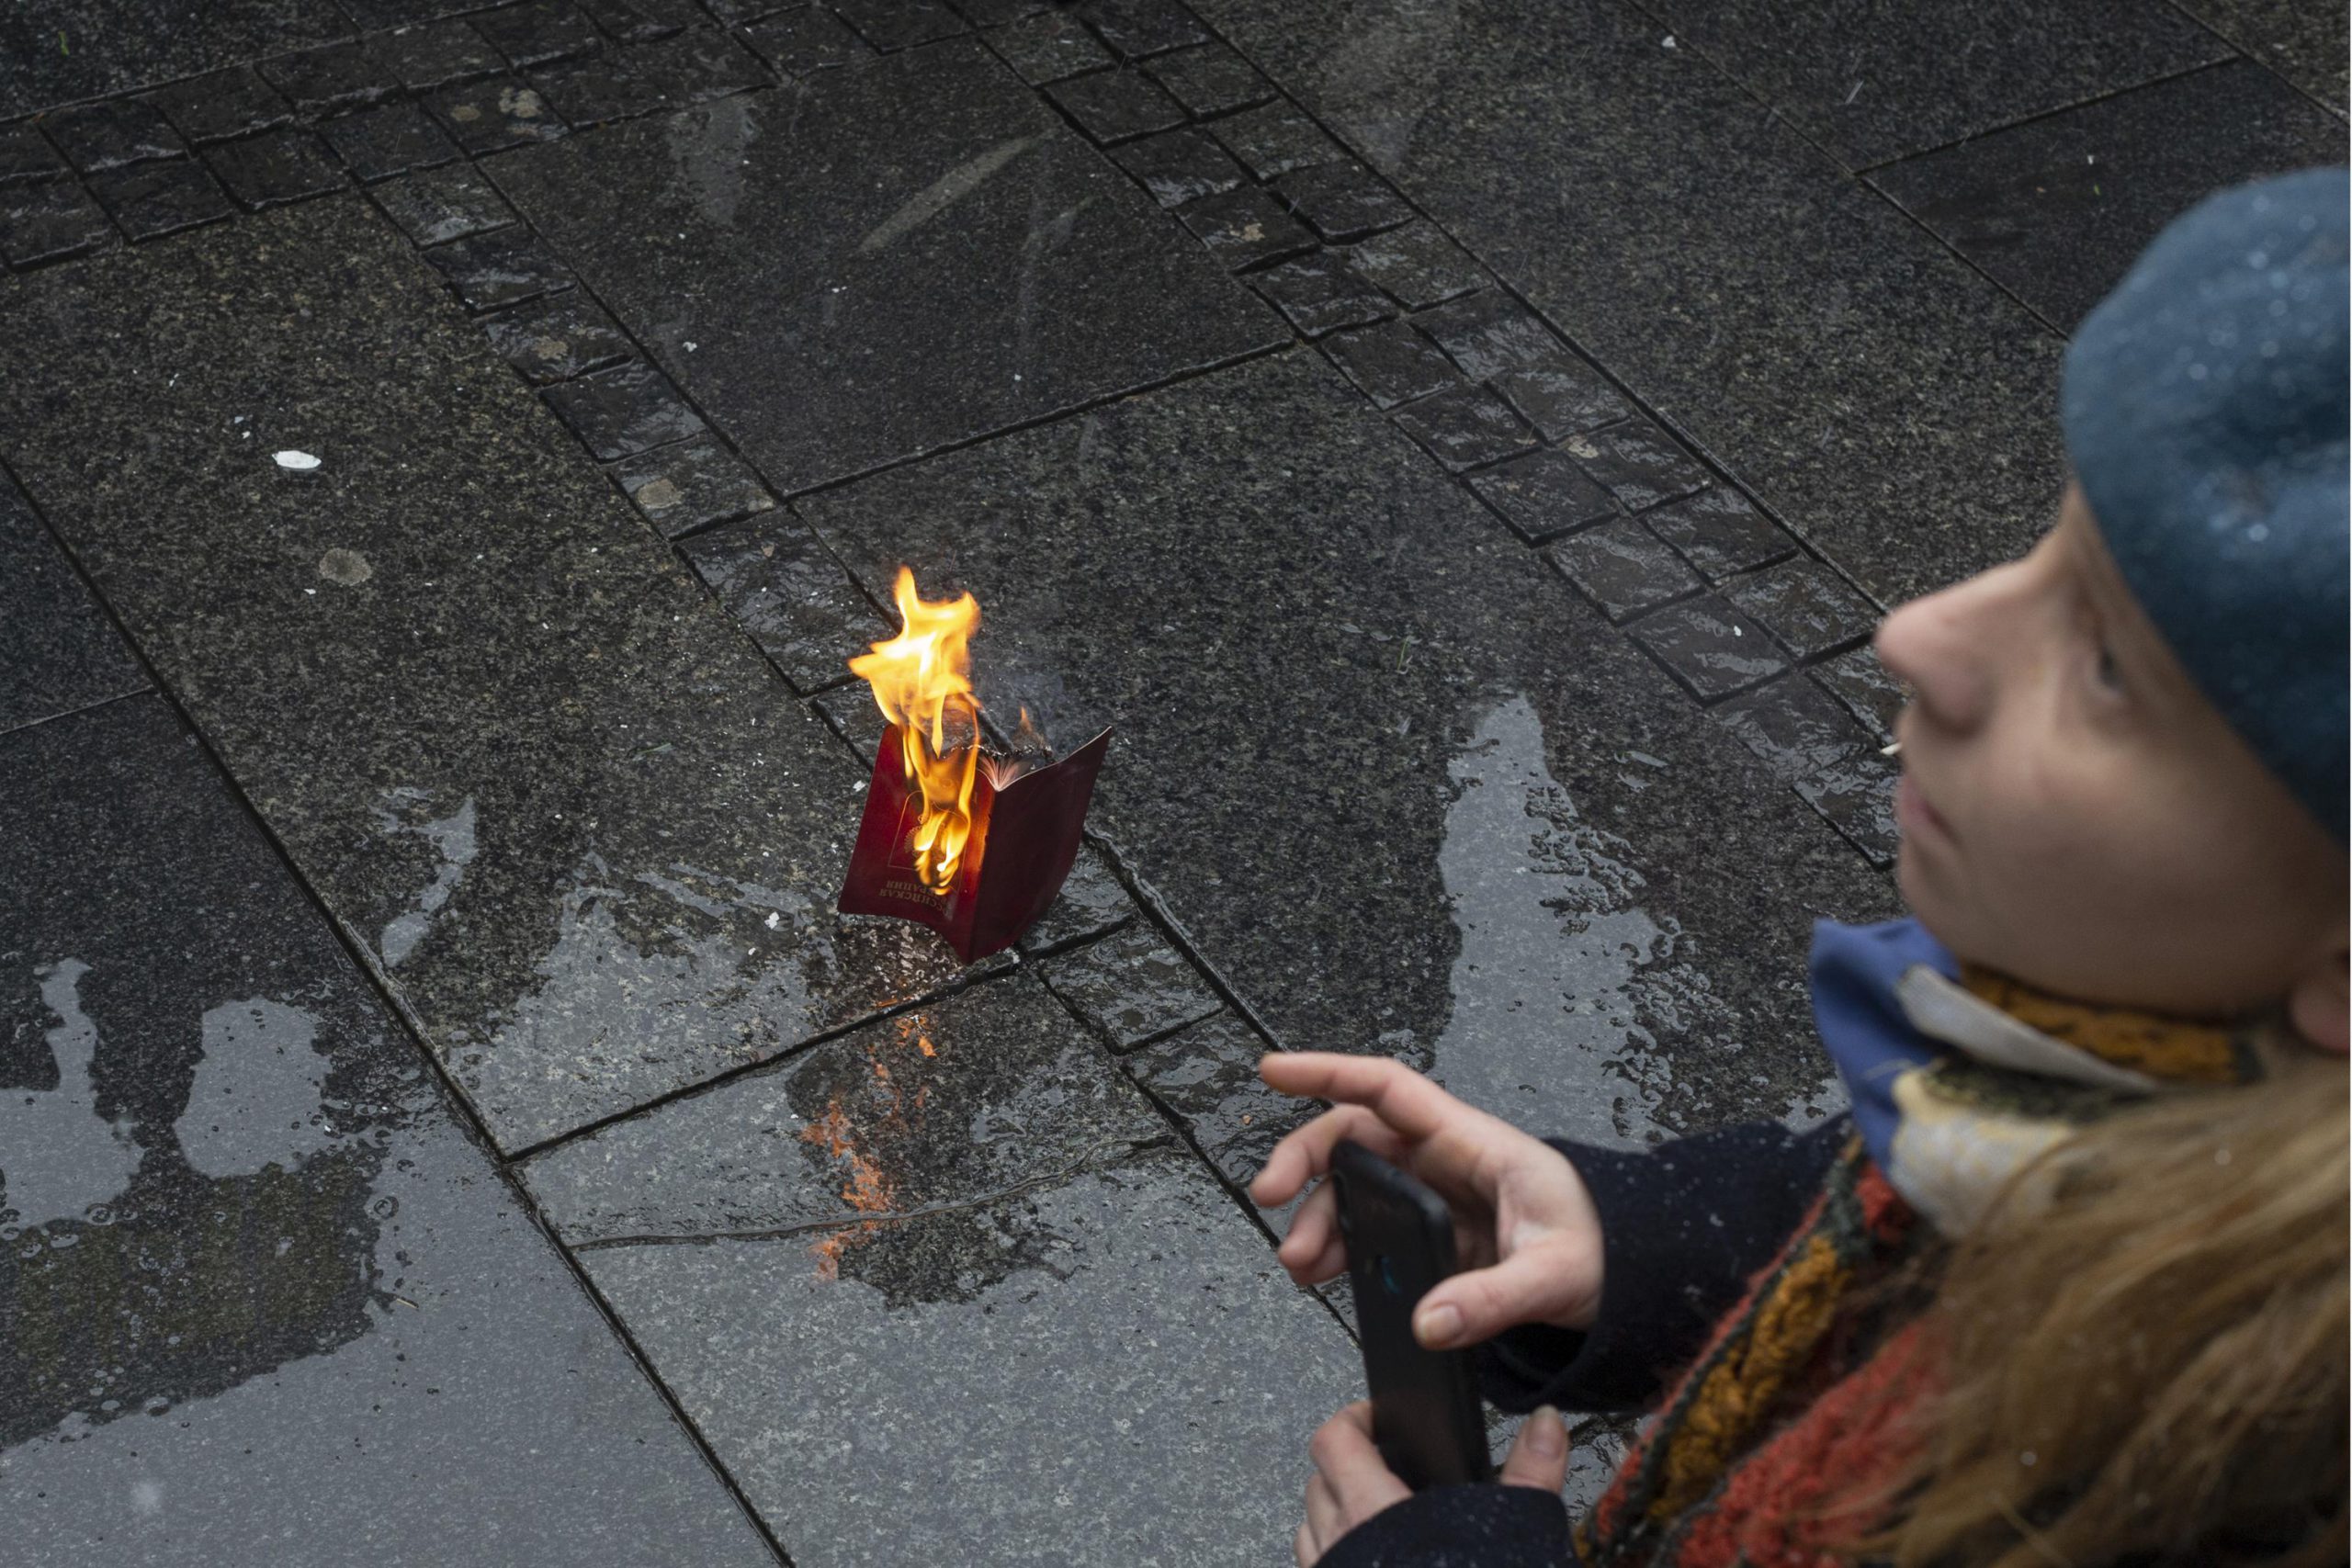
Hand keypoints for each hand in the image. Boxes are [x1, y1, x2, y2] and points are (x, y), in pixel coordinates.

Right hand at [1253, 1054, 1603, 1346]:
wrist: (1631, 1275)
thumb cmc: (1604, 1249)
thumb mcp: (1555, 1274)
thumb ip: (1491, 1299)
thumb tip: (1428, 1324)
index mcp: (1470, 1142)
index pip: (1387, 1089)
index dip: (1327, 1071)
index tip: (1272, 1070)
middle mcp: (1444, 1159)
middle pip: (1353, 1138)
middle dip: (1304, 1163)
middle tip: (1269, 1201)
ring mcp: (1435, 1195)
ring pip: (1355, 1186)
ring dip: (1318, 1217)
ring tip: (1298, 1263)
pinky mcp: (1434, 1233)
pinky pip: (1372, 1228)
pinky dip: (1340, 1246)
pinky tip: (1323, 1273)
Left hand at [1294, 1401, 1570, 1565]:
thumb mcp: (1510, 1532)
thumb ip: (1530, 1474)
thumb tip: (1546, 1424)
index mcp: (1373, 1513)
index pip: (1334, 1440)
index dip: (1353, 1419)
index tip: (1377, 1416)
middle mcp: (1338, 1545)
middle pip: (1317, 1480)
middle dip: (1347, 1465)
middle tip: (1387, 1464)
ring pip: (1311, 1528)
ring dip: (1335, 1512)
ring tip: (1379, 1513)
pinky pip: (1317, 1567)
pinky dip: (1336, 1556)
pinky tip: (1376, 1565)